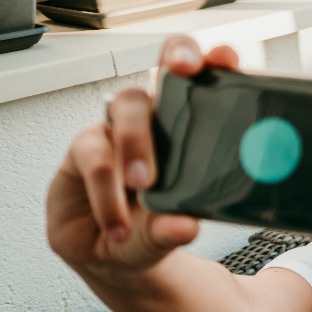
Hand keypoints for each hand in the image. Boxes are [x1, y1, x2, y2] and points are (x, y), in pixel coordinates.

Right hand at [47, 37, 238, 278]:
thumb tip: (185, 226)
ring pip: (126, 109)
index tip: (226, 58)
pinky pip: (94, 157)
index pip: (205, 88)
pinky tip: (118, 224)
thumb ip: (175, 230)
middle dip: (174, 63)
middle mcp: (154, 124)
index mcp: (191, 134)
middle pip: (165, 74)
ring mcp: (118, 132)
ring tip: (142, 184)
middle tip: (183, 73)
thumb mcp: (169, 235)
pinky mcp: (85, 149)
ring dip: (136, 142)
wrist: (110, 253)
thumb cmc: (151, 230)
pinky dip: (107, 195)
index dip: (214, 64)